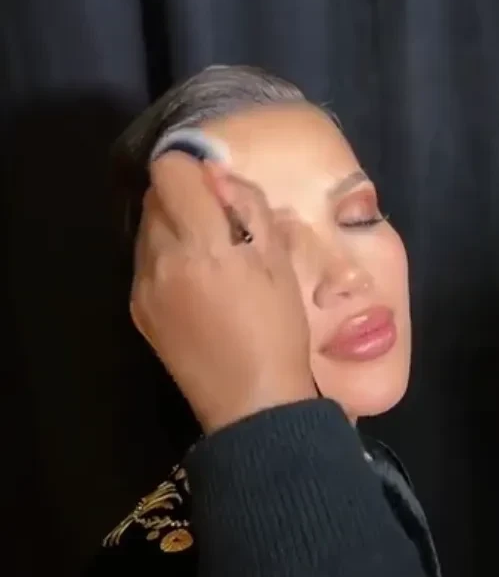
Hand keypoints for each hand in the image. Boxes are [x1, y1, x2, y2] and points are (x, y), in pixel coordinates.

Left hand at [131, 152, 316, 433]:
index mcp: (204, 245)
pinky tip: (197, 290)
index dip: (195, 171)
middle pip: (156, 196)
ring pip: (148, 228)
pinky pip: (146, 263)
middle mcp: (163, 259)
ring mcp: (145, 286)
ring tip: (209, 263)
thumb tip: (217, 175)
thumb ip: (249, 209)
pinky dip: (167, 261)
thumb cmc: (279, 333)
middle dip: (186, 200)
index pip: (171, 171)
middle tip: (221, 228)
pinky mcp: (138, 309)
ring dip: (175, 230)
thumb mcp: (281, 265)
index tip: (219, 190)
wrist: (253, 405)